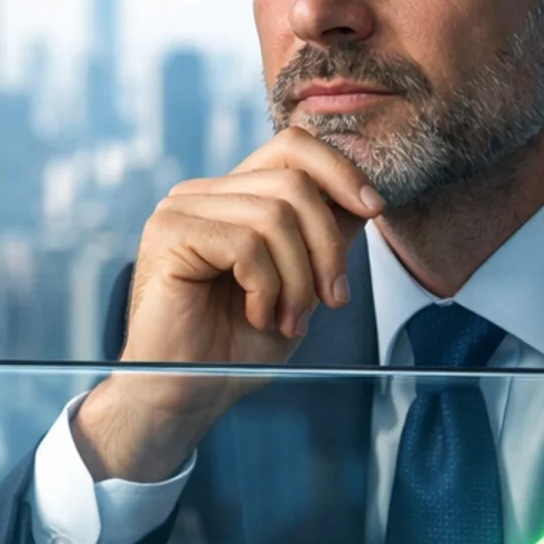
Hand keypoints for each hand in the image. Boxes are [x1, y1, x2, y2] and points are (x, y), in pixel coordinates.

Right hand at [72, 129, 381, 482]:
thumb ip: (322, 240)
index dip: (340, 170)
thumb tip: (364, 199)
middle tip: (331, 301)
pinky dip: (266, 288)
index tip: (374, 209)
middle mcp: (203, 194)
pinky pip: (246, 244)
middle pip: (294, 183)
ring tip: (288, 321)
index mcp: (231, 197)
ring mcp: (181, 210)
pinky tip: (257, 317)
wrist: (186, 396)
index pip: (292, 147)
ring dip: (298, 279)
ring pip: (275, 215)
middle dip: (328, 247)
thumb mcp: (299, 288)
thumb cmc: (235, 348)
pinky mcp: (169, 234)